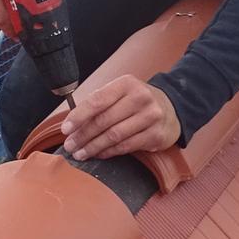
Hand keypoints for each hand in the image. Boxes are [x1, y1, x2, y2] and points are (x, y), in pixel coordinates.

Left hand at [62, 75, 180, 160]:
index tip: (65, 129)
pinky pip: (126, 146)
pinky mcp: (156, 135)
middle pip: (104, 120)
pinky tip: (99, 154)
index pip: (98, 100)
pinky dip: (109, 152)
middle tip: (70, 146)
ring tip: (80, 153)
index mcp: (127, 84)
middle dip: (83, 135)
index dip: (79, 116)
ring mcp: (151, 117)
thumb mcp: (122, 92)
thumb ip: (100, 102)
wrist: (172, 108)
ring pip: (114, 136)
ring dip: (93, 147)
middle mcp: (141, 98)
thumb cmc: (137, 102)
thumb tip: (72, 122)